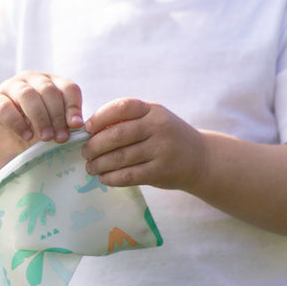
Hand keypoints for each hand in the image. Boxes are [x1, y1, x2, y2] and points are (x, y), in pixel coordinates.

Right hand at [0, 71, 83, 150]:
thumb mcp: (52, 125)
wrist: (4, 136)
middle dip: (57, 115)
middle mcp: (33, 79)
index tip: (76, 126)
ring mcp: (12, 87)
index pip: (68, 87)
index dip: (73, 106)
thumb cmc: (34, 128)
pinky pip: (6, 108)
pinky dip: (18, 123)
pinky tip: (26, 135)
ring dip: (40, 118)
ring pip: (28, 95)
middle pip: (48, 90)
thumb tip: (78, 125)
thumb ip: (64, 122)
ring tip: (46, 137)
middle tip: (61, 138)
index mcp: (52, 82)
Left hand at [82, 98, 205, 189]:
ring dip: (99, 164)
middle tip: (85, 153)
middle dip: (95, 145)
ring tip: (91, 167)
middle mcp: (158, 127)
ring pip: (120, 157)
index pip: (122, 107)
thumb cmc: (168, 136)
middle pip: (117, 134)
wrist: (201, 158)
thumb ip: (128, 120)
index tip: (87, 128)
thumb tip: (90, 129)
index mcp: (153, 110)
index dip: (100, 117)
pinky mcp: (160, 171)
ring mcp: (161, 150)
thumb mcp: (154, 119)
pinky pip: (129, 176)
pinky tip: (104, 178)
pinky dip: (111, 178)